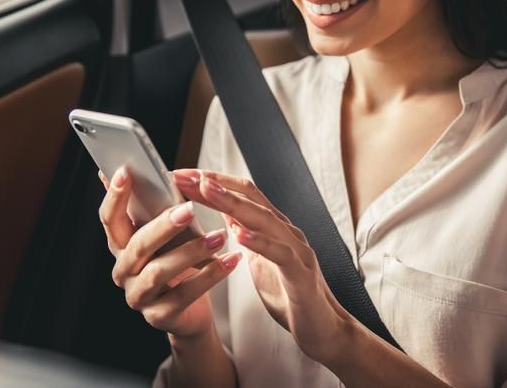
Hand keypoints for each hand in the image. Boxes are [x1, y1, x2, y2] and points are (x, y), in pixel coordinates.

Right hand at [97, 167, 241, 338]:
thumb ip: (152, 207)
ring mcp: (139, 296)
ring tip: (220, 236)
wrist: (190, 311)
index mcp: (120, 246)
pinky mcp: (160, 316)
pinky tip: (230, 261)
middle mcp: (123, 271)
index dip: (114, 196)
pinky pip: (184, 295)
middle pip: (137, 245)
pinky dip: (209, 276)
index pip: (110, 219)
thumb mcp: (165, 234)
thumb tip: (135, 168)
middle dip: (163, 226)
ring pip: (159, 271)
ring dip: (191, 251)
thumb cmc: (177, 262)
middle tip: (188, 209)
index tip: (127, 171)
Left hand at [173, 168, 352, 363]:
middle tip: (185, 176)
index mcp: (275, 229)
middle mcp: (287, 233)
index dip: (213, 182)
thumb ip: (248, 234)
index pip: (243, 194)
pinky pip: (280, 255)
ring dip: (233, 203)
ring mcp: (297, 251)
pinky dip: (259, 242)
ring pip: (264, 219)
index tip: (182, 175)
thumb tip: (226, 211)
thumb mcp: (261, 261)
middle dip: (215, 185)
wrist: (324, 330)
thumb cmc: (292, 296)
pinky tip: (239, 234)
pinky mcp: (301, 276)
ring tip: (207, 190)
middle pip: (250, 198)